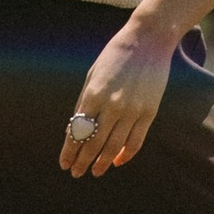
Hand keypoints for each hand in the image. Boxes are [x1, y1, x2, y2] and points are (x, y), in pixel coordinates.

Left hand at [59, 20, 174, 178]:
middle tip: (77, 173)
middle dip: (83, 161)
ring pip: (114, 147)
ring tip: (96, 171)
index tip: (65, 164)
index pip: (77, 132)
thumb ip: (84, 102)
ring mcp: (133, 110)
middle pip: (94, 144)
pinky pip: (136, 141)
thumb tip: (75, 130)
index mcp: (94, 94)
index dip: (69, 151)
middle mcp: (112, 105)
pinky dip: (126, 155)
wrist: (148, 40)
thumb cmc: (115, 55)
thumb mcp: (93, 74)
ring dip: (102, 162)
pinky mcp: (149, 112)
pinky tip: (118, 161)